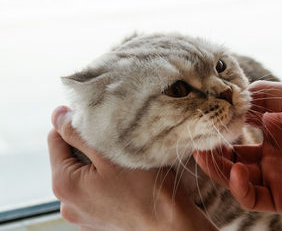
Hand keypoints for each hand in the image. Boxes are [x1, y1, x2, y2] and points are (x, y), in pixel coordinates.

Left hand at [48, 106, 216, 230]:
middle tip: (116, 144)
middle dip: (88, 146)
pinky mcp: (96, 220)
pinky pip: (93, 190)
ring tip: (122, 163)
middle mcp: (67, 203)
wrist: (170, 222)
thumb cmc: (145, 187)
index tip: (100, 122)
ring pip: (83, 174)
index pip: (55, 139)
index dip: (75, 124)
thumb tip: (57, 116)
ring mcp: (82, 215)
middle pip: (69, 159)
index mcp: (64, 184)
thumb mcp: (110, 152)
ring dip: (97, 163)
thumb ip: (78, 133)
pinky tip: (124, 181)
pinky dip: (104, 180)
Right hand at [194, 80, 281, 220]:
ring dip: (217, 167)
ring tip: (206, 154)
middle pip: (231, 154)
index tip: (206, 115)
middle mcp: (272, 152)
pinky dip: (239, 187)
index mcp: (275, 127)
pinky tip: (239, 172)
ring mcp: (276, 176)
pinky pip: (252, 197)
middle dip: (213, 147)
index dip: (221, 123)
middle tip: (199, 139)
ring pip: (235, 176)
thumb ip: (267, 94)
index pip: (238, 128)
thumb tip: (236, 95)